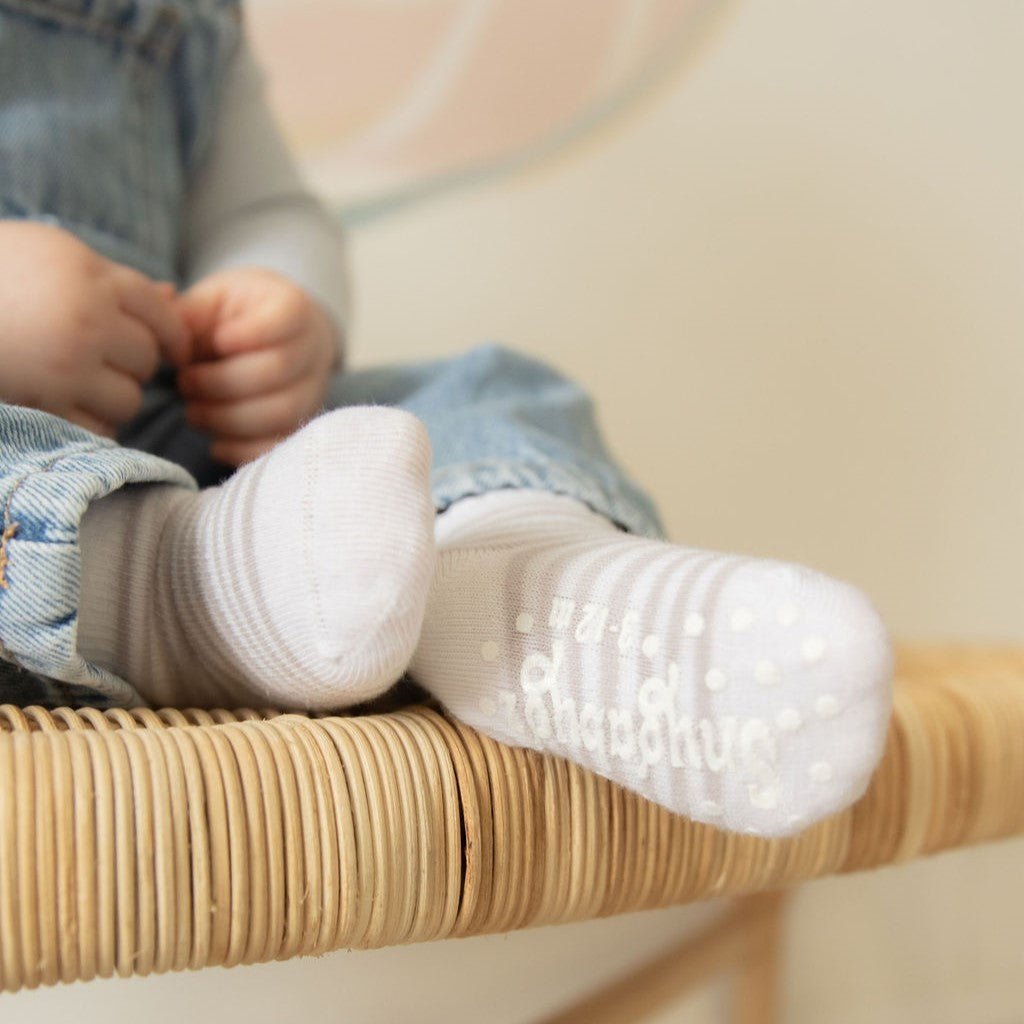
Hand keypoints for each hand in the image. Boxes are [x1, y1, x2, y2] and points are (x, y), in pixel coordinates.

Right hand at [0, 221, 188, 435]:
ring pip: (128, 400)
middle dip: (131, 365)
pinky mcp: (45, 404)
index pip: (158, 310)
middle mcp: (86, 318)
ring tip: (77, 386)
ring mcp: (66, 365)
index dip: (173, 334)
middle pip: (146, 358)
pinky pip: (98, 430)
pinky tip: (65, 409)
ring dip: (110, 399)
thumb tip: (172, 296)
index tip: (176, 351)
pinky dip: (88, 425)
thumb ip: (106, 279)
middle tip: (102, 364)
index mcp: (86, 272)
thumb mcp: (44, 255)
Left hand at [176, 267, 338, 465]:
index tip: (216, 340)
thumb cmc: (235, 318)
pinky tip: (214, 444)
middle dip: (220, 382)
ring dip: (227, 419)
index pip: (286, 318)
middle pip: (275, 371)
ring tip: (194, 411)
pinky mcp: (300, 426)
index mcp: (293, 307)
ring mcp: (312, 392)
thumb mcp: (212, 301)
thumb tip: (165, 331)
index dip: (248, 334)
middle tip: (184, 382)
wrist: (273, 341)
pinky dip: (243, 451)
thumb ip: (185, 314)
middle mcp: (313, 351)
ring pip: (280, 413)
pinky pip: (280, 446)